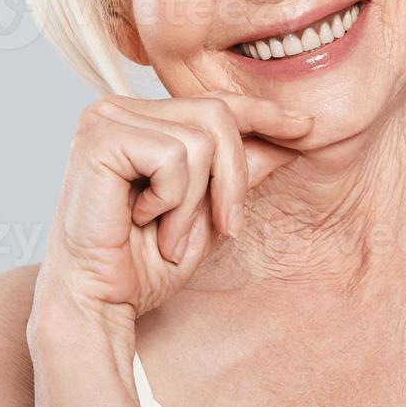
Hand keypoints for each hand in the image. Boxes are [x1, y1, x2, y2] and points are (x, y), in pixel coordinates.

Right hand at [30, 91, 313, 340]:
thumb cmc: (144, 262)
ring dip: (195, 201)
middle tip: (223, 227)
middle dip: (233, 179)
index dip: (265, 115)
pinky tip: (141, 222)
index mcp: (141, 119)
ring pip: (201, 139)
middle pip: (218, 115)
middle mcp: (119, 108)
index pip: (215, 104)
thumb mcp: (208, 212)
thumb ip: (238, 173)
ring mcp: (105, 118)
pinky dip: (172, 200)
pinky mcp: (100, 138)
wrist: (98, 303)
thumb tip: (287, 140)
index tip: (307, 129)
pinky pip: (175, 156)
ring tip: (167, 233)